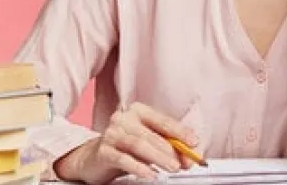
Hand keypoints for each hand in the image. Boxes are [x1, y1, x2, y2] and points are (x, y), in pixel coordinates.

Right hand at [54, 103, 198, 184]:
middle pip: (152, 134)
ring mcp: (111, 134)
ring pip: (139, 145)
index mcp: (138, 111)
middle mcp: (123, 118)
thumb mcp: (149, 143)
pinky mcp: (102, 151)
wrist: (92, 158)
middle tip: (184, 162)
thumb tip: (189, 157)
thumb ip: (169, 146)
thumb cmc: (125, 147)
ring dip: (159, 158)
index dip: (180, 132)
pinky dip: (140, 167)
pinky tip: (151, 174)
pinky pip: (123, 159)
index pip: (163, 121)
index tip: (194, 143)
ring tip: (172, 167)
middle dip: (172, 150)